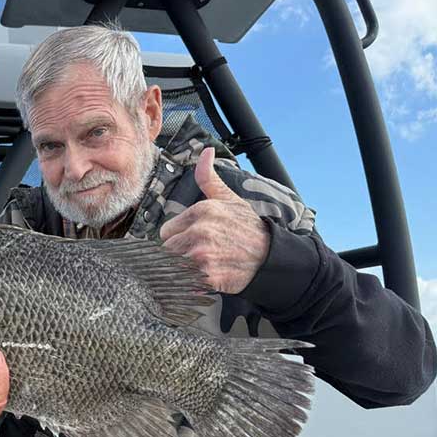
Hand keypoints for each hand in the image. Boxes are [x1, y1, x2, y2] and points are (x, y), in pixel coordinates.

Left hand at [159, 148, 269, 294]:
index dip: (178, 238)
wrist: (270, 256)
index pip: (165, 232)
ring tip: (205, 265)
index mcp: (200, 211)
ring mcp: (202, 255)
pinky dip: (192, 284)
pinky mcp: (207, 276)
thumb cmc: (246, 227)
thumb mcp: (228, 198)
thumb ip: (208, 177)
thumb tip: (205, 152)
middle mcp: (199, 231)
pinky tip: (208, 277)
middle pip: (167, 250)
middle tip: (200, 255)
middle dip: (179, 254)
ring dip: (184, 270)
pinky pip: (184, 282)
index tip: (194, 241)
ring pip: (174, 266)